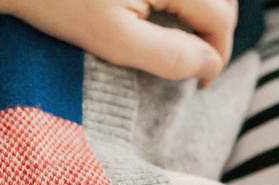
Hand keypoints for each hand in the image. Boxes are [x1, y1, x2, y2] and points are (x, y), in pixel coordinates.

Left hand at [0, 0, 236, 85]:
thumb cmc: (57, 4)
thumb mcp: (115, 41)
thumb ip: (169, 54)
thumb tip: (209, 65)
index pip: (221, 17)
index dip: (217, 55)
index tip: (201, 82)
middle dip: (213, 32)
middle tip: (193, 64)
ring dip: (200, 12)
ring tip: (179, 41)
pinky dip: (179, 1)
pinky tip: (161, 15)